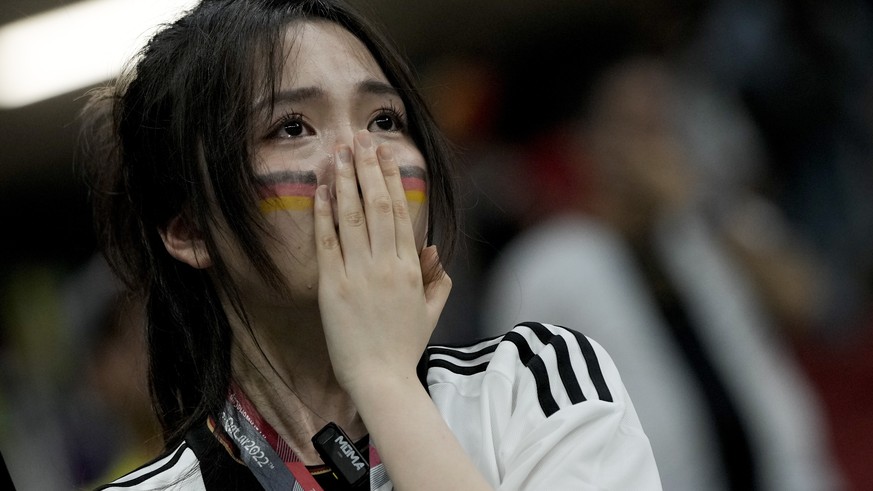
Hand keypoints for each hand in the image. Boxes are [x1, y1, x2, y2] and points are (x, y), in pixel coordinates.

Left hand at [314, 130, 451, 392]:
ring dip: (345, 181)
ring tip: (338, 153)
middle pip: (377, 205)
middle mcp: (385, 264)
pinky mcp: (332, 286)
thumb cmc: (405, 346)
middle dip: (367, 168)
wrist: (380, 378)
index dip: (390, 178)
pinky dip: (323, 215)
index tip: (384, 153)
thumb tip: (433, 249)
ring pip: (351, 217)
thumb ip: (438, 280)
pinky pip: (327, 243)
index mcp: (410, 267)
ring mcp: (357, 273)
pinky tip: (321, 190)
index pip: (400, 212)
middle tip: (360, 138)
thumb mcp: (431, 311)